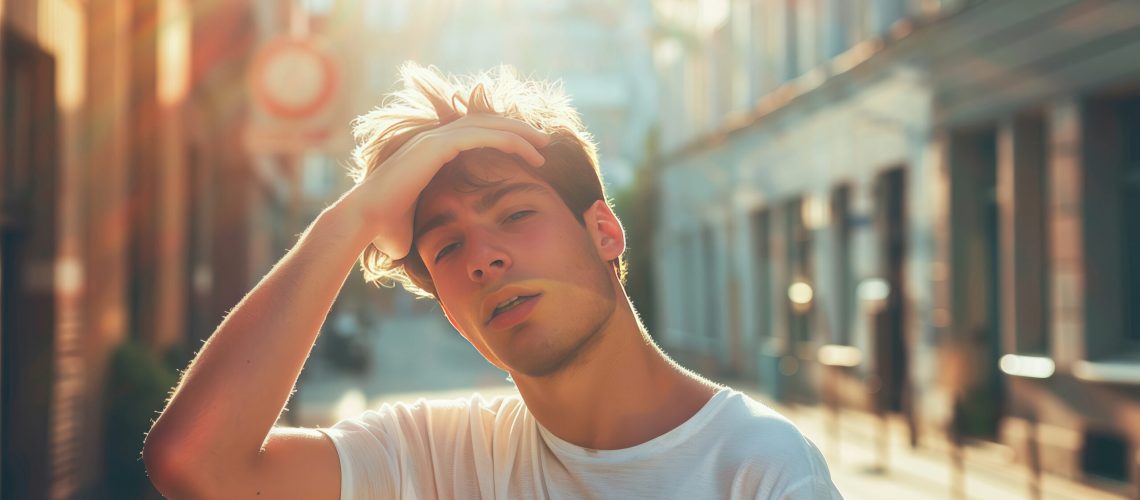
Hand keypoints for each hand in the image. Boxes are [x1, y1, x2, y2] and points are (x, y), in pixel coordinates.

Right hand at [341, 114, 549, 259]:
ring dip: (519, 132)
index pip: (475, 136)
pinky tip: (530, 151)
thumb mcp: (420, 224)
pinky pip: (480, 135)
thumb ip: (434, 227)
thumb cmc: (387, 229)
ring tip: (545, 145)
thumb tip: (443, 253)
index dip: (503, 140)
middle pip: (485, 124)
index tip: (529, 155)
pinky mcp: (435, 146)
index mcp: (431, 152)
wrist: (364, 224)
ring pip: (487, 125)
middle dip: (517, 130)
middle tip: (545, 143)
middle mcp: (433, 140)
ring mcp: (433, 140)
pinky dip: (507, 139)